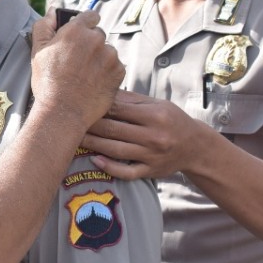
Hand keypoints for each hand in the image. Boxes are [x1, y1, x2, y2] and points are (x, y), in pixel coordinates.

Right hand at [30, 10, 123, 128]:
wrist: (63, 112)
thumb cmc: (47, 82)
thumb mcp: (37, 51)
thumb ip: (44, 26)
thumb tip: (51, 12)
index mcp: (76, 30)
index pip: (90, 15)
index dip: (85, 24)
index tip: (80, 36)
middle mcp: (96, 39)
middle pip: (98, 35)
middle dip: (90, 44)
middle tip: (77, 62)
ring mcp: (110, 56)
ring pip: (107, 51)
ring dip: (100, 59)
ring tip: (84, 75)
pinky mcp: (119, 72)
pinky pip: (115, 67)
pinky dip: (107, 73)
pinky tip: (93, 83)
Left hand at [82, 90, 202, 179]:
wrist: (196, 147)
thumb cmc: (171, 120)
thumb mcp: (157, 104)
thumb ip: (130, 100)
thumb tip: (101, 90)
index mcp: (155, 115)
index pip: (118, 110)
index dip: (96, 107)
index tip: (78, 104)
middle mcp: (154, 136)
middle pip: (113, 130)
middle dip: (89, 125)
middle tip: (67, 121)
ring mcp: (152, 156)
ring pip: (115, 150)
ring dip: (92, 145)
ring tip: (73, 139)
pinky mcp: (150, 171)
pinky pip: (126, 172)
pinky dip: (109, 167)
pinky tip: (94, 160)